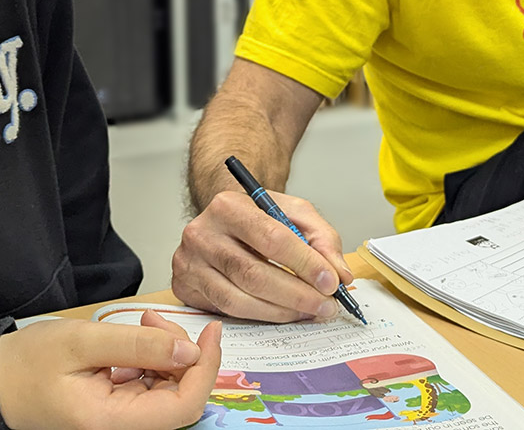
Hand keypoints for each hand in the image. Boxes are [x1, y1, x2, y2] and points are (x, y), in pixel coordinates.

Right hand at [0, 309, 221, 429]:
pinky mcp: (117, 410)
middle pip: (179, 399)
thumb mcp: (82, 342)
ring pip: (167, 391)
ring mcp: (119, 422)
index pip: (182, 407)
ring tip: (141, 322)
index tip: (210, 331)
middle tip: (154, 317)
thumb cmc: (25, 365)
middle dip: (182, 354)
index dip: (205, 369)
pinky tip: (134, 339)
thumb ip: (138, 345)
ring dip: (166, 354)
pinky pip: (149, 388)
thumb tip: (189, 350)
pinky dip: (151, 360)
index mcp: (110, 423)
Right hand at [172, 189, 353, 322]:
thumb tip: (340, 275)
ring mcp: (188, 263)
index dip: (304, 264)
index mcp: (228, 206)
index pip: (271, 238)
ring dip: (280, 312)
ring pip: (238, 300)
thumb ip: (322, 239)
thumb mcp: (293, 213)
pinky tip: (281, 313)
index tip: (331, 283)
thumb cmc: (258, 217)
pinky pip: (225, 312)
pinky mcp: (183, 287)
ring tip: (308, 312)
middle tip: (326, 306)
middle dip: (297, 295)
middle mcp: (201, 233)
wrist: (222, 221)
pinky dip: (259, 317)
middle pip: (253, 274)